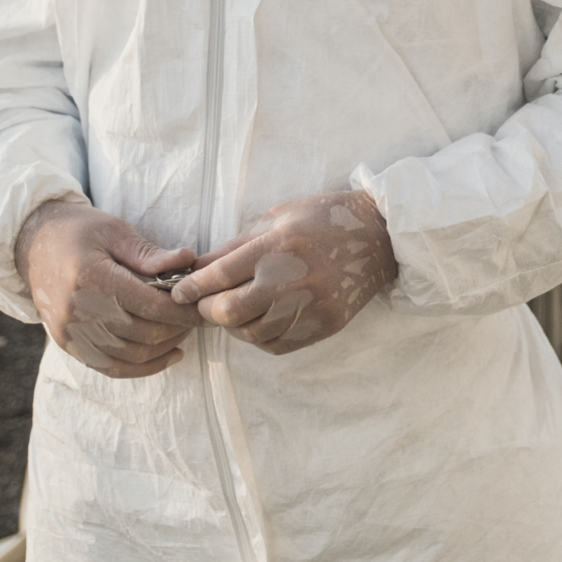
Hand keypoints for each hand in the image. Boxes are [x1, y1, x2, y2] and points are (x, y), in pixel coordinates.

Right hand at [14, 199, 202, 377]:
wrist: (32, 246)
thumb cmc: (79, 231)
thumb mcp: (115, 231)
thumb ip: (150, 254)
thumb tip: (189, 261)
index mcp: (90, 279)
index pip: (149, 304)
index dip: (184, 309)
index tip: (206, 303)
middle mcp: (77, 312)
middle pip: (143, 333)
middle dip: (180, 327)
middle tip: (202, 314)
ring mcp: (70, 334)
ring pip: (132, 356)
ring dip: (166, 346)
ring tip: (186, 328)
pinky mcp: (68, 346)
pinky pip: (111, 368)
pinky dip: (144, 367)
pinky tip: (170, 354)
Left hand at [171, 191, 397, 355]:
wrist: (382, 235)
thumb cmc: (326, 218)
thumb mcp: (279, 217)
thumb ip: (237, 245)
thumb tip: (198, 267)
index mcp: (277, 245)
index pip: (218, 276)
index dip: (190, 288)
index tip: (179, 292)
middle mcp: (292, 279)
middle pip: (229, 313)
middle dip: (209, 311)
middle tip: (208, 304)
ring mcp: (311, 307)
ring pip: (251, 334)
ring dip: (236, 326)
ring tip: (237, 311)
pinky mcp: (325, 325)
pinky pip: (277, 345)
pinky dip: (261, 337)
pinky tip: (262, 321)